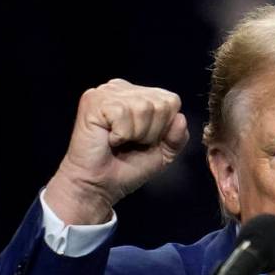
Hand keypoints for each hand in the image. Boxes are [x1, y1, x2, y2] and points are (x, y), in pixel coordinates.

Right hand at [44, 79, 188, 223]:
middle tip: (130, 143)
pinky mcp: (94, 101)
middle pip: (161, 104)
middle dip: (151, 132)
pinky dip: (121, 134)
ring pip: (144, 108)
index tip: (144, 141)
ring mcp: (107, 92)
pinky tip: (109, 139)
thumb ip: (177, 137)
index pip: (171, 100)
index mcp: (139, 95)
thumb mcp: (163, 153)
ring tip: (119, 142)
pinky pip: (123, 114)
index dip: (164, 128)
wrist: (99, 185)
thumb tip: (180, 118)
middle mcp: (123, 88)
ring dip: (135, 134)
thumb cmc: (126, 168)